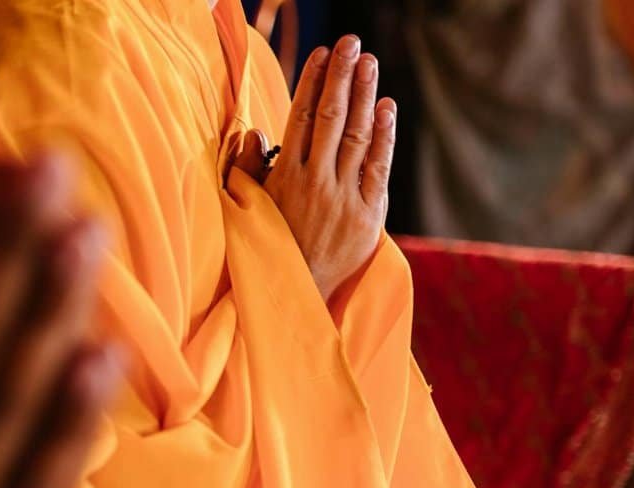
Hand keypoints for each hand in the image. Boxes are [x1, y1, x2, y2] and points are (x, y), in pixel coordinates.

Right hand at [235, 36, 396, 302]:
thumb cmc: (269, 251)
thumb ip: (247, 169)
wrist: (296, 298)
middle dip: (342, 76)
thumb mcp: (247, 210)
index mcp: (284, 177)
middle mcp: (314, 182)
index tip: (322, 53)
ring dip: (364, 95)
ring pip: (356, 136)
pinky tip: (386, 107)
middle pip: (331, 117)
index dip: (312, 82)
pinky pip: (378, 167)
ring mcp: (343, 198)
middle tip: (352, 43)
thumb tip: (252, 131)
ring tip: (369, 63)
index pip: (300, 117)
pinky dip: (383, 136)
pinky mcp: (367, 216)